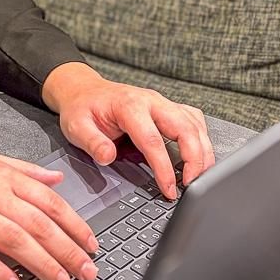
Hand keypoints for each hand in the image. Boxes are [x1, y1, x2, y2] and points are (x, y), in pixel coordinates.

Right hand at [0, 143, 99, 279]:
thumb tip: (58, 178)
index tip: (92, 245)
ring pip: (12, 240)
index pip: (49, 201)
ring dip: (41, 263)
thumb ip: (25, 171)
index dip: (74, 225)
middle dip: (67, 250)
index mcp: (2, 176)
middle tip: (87, 272)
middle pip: (36, 224)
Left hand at [43, 62, 214, 197]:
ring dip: (203, 151)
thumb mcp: (76, 126)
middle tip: (192, 185)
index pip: (153, 140)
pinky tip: (200, 155)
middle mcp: (151, 101)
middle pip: (185, 128)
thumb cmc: (82, 108)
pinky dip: (202, 138)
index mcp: (129, 105)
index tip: (169, 189)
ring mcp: (162, 102)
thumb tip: (107, 157)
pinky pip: (193, 119)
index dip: (164, 168)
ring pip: (194, 124)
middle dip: (195, 159)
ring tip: (199, 177)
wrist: (84, 90)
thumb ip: (92, 142)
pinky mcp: (168, 107)